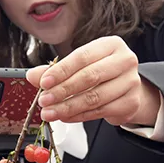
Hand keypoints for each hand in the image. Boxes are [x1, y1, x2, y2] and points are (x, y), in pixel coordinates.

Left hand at [28, 36, 160, 125]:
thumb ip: (56, 70)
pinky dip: (79, 116)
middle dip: (63, 91)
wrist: (127, 89)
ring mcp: (131, 82)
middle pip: (90, 77)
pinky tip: (65, 117)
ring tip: (50, 113)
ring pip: (95, 97)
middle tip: (44, 101)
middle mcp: (125, 60)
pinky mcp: (131, 102)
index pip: (82, 57)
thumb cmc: (100, 73)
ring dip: (68, 107)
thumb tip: (31, 76)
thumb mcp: (79, 66)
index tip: (43, 83)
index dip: (61, 71)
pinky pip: (100, 111)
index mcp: (111, 45)